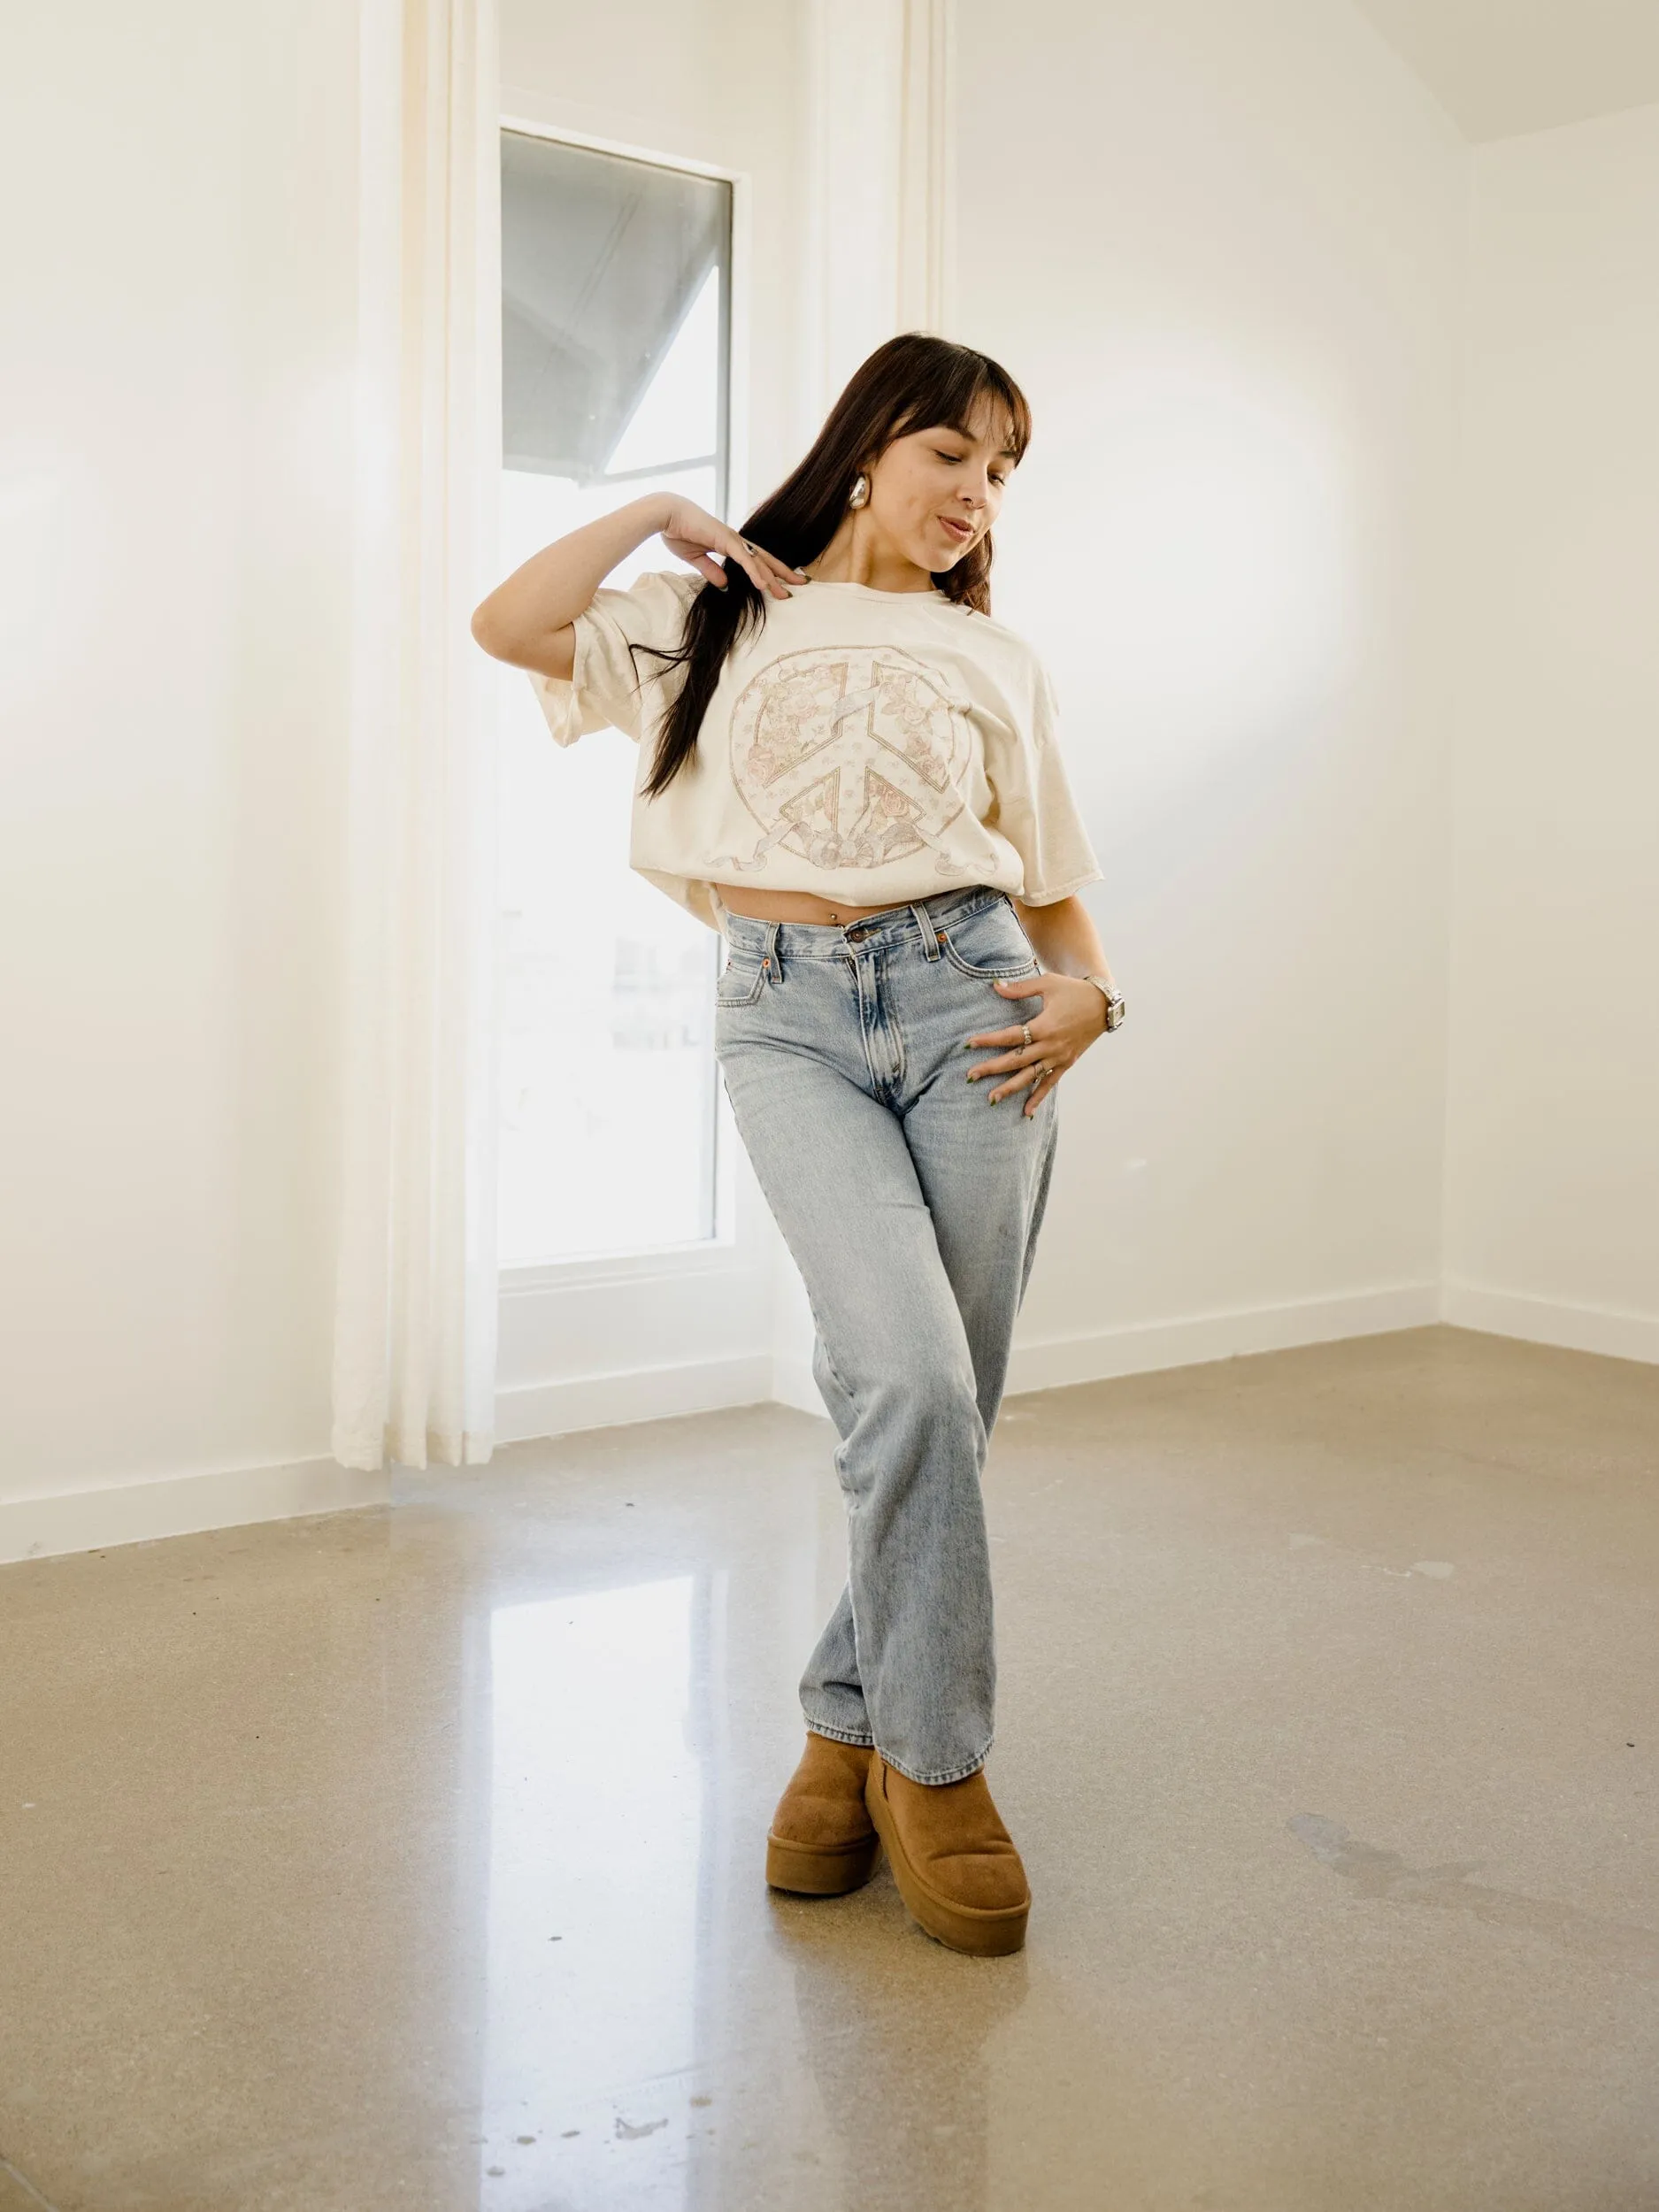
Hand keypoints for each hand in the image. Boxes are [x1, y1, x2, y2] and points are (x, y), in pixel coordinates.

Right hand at [656, 496, 805, 599]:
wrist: (666, 515)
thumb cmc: (677, 532)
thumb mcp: (696, 559)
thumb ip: (711, 571)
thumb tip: (725, 585)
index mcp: (729, 544)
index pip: (756, 560)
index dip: (771, 571)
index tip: (783, 584)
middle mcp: (735, 541)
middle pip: (765, 559)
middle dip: (782, 573)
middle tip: (800, 585)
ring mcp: (732, 539)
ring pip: (759, 561)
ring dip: (773, 578)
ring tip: (786, 593)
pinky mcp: (724, 540)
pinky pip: (744, 559)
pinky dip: (755, 572)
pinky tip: (764, 585)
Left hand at [965, 971, 1110, 1116]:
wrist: (1104, 1004)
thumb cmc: (1074, 991)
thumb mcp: (1047, 984)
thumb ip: (1020, 989)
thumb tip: (995, 987)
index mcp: (1045, 1026)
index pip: (1011, 1036)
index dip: (989, 1040)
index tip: (969, 1044)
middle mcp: (1051, 1046)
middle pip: (1016, 1060)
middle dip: (992, 1068)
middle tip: (971, 1076)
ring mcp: (1059, 1057)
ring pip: (1031, 1076)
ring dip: (1011, 1088)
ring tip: (991, 1099)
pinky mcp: (1067, 1063)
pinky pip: (1050, 1083)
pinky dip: (1038, 1097)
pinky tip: (1026, 1112)